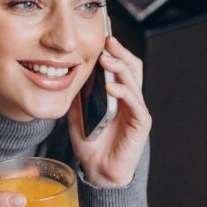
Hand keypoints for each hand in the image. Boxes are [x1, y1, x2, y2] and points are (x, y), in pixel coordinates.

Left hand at [68, 35, 151, 187]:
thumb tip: (66, 77)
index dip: (113, 51)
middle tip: (106, 40)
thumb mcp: (76, 115)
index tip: (100, 36)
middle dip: (119, 52)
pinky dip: (123, 92)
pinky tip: (111, 86)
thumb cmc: (91, 144)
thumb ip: (76, 97)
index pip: (119, 66)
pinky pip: (135, 103)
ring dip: (120, 67)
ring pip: (134, 80)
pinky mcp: (140, 123)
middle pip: (131, 67)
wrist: (99, 171)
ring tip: (106, 58)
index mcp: (117, 94)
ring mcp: (136, 110)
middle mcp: (129, 99)